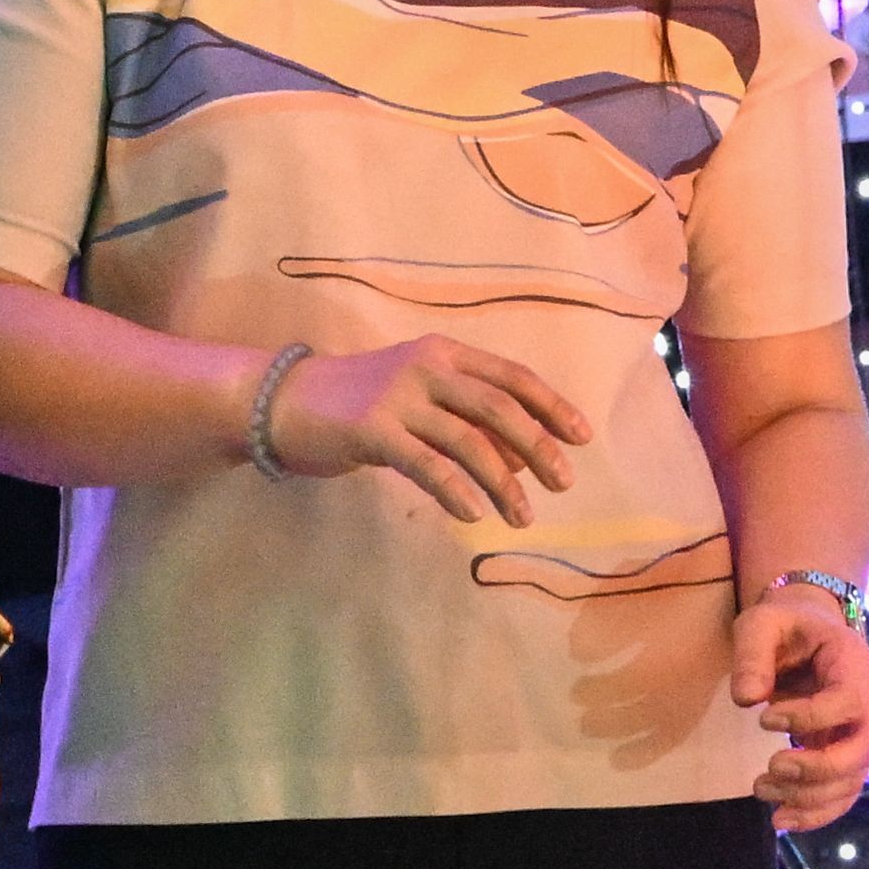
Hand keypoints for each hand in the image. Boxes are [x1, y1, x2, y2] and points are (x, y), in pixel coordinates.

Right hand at [269, 338, 596, 522]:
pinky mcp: (373, 429)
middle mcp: (428, 367)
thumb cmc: (362, 402)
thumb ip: (465, 417)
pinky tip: (475, 513)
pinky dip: (456, 490)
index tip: (581, 438)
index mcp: (446, 352)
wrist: (287, 401)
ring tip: (522, 516)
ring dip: (504, 482)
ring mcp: (399, 396)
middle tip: (563, 482)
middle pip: (500, 407)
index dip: (552, 405)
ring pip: (469, 442)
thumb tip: (521, 458)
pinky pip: (427, 465)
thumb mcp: (419, 396)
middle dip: (539, 447)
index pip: (512, 376)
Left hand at [734, 580, 868, 829]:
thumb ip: (752, 655)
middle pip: (862, 750)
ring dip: (809, 796)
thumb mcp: (763, 623)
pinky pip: (842, 793)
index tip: (763, 719)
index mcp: (853, 667)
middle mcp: (867, 705)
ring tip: (761, 789)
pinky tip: (781, 819)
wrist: (810, 632)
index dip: (811, 717)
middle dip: (818, 768)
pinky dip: (817, 813)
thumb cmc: (786, 624)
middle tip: (772, 766)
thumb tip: (746, 700)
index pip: (849, 701)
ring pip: (851, 780)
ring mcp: (858, 735)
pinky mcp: (844, 756)